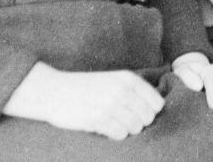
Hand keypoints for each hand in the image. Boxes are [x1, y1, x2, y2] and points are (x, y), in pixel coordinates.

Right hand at [3, 62, 163, 140]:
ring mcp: (111, 104)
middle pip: (148, 118)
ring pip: (135, 128)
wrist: (55, 91)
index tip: (139, 114)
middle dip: (139, 123)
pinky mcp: (98, 119)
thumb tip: (157, 110)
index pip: (157, 103)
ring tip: (114, 123)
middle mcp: (122, 90)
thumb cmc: (87, 88)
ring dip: (126, 129)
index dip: (150, 112)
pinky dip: (115, 134)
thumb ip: (134, 91)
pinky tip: (105, 127)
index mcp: (128, 79)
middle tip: (124, 120)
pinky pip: (120, 134)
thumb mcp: (113, 81)